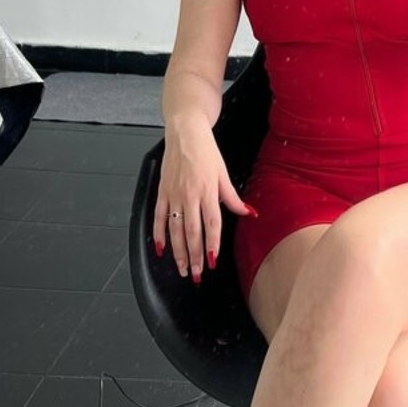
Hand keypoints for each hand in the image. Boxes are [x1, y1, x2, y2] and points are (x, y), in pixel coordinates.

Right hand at [152, 123, 255, 282]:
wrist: (185, 132)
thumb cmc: (206, 151)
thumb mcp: (224, 173)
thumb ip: (233, 198)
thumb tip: (249, 213)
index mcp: (208, 191)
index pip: (211, 224)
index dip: (212, 244)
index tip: (212, 261)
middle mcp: (190, 195)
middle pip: (192, 232)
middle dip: (194, 256)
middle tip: (196, 274)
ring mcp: (173, 194)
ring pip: (175, 229)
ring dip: (178, 251)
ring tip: (182, 268)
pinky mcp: (162, 191)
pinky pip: (158, 217)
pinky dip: (158, 234)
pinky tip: (161, 250)